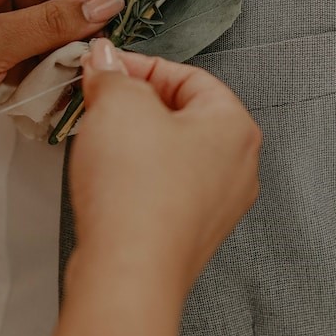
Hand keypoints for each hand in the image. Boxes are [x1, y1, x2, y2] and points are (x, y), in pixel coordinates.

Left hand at [0, 0, 123, 187]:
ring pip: (42, 22)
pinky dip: (42, 65)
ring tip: (64, 71)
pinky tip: (46, 83)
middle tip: (87, 51)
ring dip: (57, 48)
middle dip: (68, 23)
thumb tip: (103, 4)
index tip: (102, 20)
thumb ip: (52, 22)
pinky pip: (30, 46)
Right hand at [27, 40, 259, 335]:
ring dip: (133, 138)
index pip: (188, 76)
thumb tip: (105, 61)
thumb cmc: (136, 191)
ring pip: (172, 150)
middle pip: (181, 112)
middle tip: (97, 100)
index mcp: (235, 125)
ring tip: (99, 139)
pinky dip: (137, 174)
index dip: (139, 67)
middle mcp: (237, 165)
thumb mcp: (118, 105)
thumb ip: (113, 75)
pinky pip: (165, 186)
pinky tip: (110, 177)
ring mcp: (218, 203)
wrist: (127, 274)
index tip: (104, 68)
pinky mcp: (191, 231)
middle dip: (134, 102)